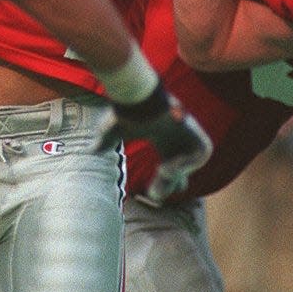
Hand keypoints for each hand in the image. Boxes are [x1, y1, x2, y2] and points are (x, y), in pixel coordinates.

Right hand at [94, 84, 212, 203]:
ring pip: (193, 163)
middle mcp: (178, 138)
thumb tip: (90, 150)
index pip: (170, 166)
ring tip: (162, 173)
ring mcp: (189, 134)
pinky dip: (188, 164)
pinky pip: (202, 153)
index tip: (150, 193)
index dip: (163, 183)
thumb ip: (105, 141)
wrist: (139, 97)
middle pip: (183, 170)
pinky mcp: (196, 130)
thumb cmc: (127, 110)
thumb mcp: (113, 130)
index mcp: (164, 138)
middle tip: (155, 194)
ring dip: (178, 174)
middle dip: (170, 185)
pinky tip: (167, 165)